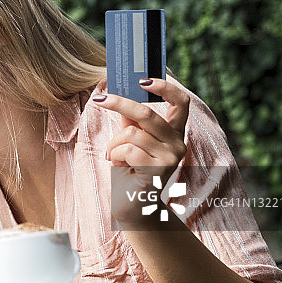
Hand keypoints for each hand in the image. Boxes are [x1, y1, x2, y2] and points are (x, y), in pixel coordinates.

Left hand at [92, 78, 189, 225]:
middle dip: (119, 104)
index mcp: (173, 131)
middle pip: (147, 113)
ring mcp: (171, 158)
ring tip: (114, 155)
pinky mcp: (159, 171)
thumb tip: (117, 90)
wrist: (132, 202)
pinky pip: (128, 150)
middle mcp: (178, 143)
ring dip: (114, 143)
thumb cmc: (130, 167)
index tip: (142, 79)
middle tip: (99, 99)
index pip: (182, 103)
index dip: (165, 88)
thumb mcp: (130, 138)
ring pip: (132, 133)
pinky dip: (116, 155)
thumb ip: (130, 118)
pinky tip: (120, 166)